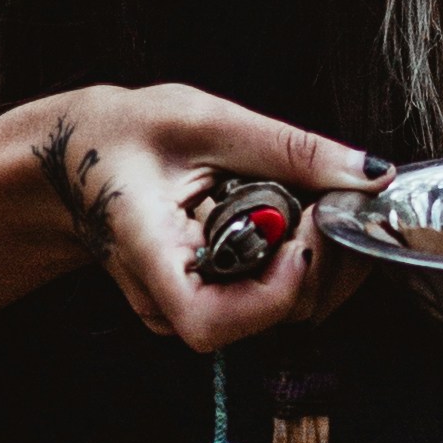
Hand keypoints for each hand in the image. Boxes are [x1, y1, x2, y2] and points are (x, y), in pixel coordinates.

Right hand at [16, 84, 383, 356]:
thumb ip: (289, 149)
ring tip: (318, 201)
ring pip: (279, 313)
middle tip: (334, 200)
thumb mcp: (203, 120)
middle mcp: (167, 298)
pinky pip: (272, 299)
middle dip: (321, 264)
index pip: (209, 321)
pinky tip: (304, 219)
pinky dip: (306, 263)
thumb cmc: (121, 135)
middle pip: (264, 318)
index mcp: (149, 254)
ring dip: (323, 262)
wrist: (73, 159)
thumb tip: (369, 174)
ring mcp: (188, 306)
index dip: (271, 294)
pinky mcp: (210, 299)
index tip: (304, 236)